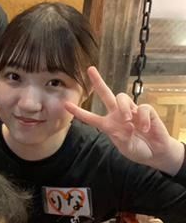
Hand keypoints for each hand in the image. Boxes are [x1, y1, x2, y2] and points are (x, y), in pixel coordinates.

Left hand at [65, 66, 184, 175]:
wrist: (155, 153)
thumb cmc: (138, 149)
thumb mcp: (125, 147)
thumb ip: (122, 138)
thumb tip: (126, 124)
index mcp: (109, 125)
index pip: (91, 117)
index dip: (79, 112)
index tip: (66, 104)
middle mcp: (118, 115)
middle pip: (106, 94)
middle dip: (98, 81)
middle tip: (90, 69)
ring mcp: (132, 111)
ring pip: (122, 97)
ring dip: (124, 108)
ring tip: (129, 121)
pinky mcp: (146, 111)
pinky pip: (142, 108)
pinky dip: (143, 119)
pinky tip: (146, 128)